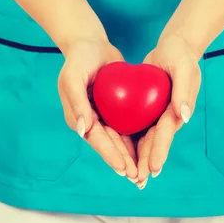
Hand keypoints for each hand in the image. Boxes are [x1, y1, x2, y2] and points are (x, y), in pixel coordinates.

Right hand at [58, 38, 137, 178]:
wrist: (90, 44)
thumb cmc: (79, 59)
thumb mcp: (73, 77)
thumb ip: (77, 103)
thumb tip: (83, 131)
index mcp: (78, 118)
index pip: (96, 140)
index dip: (110, 155)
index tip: (123, 169)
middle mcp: (90, 121)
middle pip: (109, 145)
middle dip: (123, 162)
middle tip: (138, 178)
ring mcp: (103, 117)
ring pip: (119, 141)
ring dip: (131, 157)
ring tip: (144, 174)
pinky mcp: (115, 111)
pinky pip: (127, 127)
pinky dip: (136, 140)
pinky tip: (150, 150)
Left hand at [133, 34, 201, 187]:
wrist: (174, 47)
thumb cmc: (180, 55)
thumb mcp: (183, 68)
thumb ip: (184, 91)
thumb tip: (183, 117)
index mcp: (177, 110)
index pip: (165, 134)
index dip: (159, 151)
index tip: (152, 169)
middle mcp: (168, 117)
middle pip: (155, 143)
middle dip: (147, 163)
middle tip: (138, 183)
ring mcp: (157, 115)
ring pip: (146, 140)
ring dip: (139, 159)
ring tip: (131, 178)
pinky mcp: (147, 110)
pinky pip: (138, 129)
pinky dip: (131, 143)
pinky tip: (121, 155)